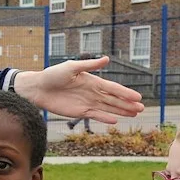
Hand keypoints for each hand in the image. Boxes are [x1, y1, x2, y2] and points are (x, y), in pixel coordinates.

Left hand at [13, 56, 144, 122]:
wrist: (38, 88)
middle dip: (128, 104)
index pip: (113, 88)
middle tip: (142, 108)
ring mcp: (87, 103)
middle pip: (114, 100)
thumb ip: (89, 65)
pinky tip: (116, 121)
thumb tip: (107, 59)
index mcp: (92, 81)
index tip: (138, 97)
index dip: (126, 93)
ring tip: (134, 114)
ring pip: (108, 108)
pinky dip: (105, 118)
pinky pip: (95, 116)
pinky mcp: (79, 112)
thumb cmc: (53, 74)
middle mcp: (92, 93)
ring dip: (121, 111)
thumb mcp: (71, 67)